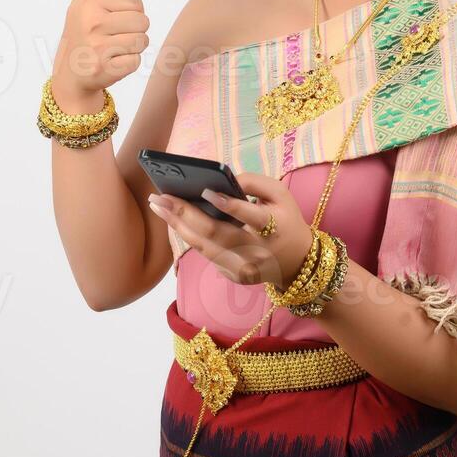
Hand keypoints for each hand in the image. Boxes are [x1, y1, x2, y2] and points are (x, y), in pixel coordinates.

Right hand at [51, 0, 149, 107]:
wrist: (71, 74)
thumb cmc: (81, 34)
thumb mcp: (80, 3)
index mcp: (90, 4)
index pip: (137, 5)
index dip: (131, 15)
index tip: (112, 22)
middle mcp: (92, 23)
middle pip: (143, 22)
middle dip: (135, 31)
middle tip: (115, 38)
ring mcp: (98, 47)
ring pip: (142, 41)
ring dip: (133, 48)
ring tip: (114, 50)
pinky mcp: (105, 68)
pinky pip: (136, 61)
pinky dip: (129, 64)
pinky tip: (112, 63)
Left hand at [146, 171, 315, 288]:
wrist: (297, 261)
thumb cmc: (285, 220)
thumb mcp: (280, 194)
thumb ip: (255, 182)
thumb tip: (220, 180)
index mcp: (274, 228)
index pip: (251, 217)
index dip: (228, 205)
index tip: (205, 191)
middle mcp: (258, 251)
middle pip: (216, 234)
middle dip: (185, 213)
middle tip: (160, 197)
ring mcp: (244, 267)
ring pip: (204, 247)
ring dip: (178, 225)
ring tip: (158, 206)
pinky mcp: (234, 276)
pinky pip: (207, 255)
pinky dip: (189, 237)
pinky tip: (173, 220)